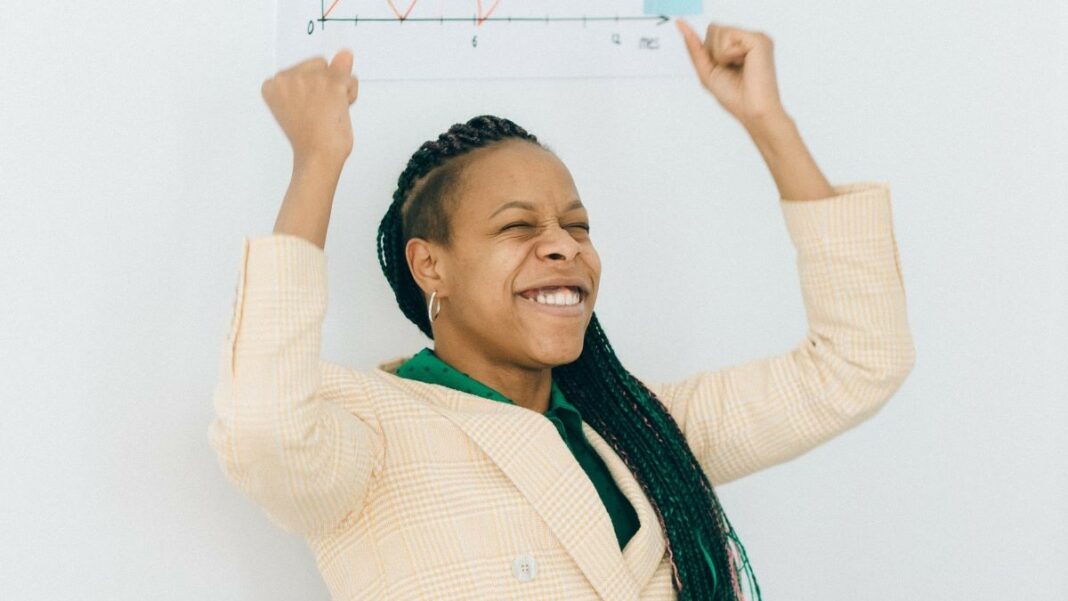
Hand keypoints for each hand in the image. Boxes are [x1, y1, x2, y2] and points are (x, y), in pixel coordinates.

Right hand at [260, 49, 358, 165]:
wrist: (317, 157)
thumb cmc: (309, 138)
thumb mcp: (303, 104)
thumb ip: (318, 76)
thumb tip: (345, 54)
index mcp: (272, 84)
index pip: (301, 70)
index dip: (310, 89)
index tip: (305, 109)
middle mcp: (287, 77)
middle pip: (318, 65)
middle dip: (325, 85)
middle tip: (319, 112)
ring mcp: (309, 79)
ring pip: (335, 69)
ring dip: (339, 89)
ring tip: (328, 112)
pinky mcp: (331, 83)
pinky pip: (350, 78)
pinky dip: (350, 93)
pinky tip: (339, 110)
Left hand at [675, 20, 784, 126]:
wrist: (752, 112)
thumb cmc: (734, 97)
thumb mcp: (706, 70)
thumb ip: (695, 47)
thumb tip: (680, 25)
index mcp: (740, 46)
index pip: (712, 33)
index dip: (709, 53)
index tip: (723, 68)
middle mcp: (748, 39)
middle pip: (713, 29)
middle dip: (714, 53)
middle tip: (731, 70)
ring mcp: (755, 38)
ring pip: (719, 30)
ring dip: (720, 55)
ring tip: (737, 67)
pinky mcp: (759, 39)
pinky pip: (728, 35)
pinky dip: (727, 54)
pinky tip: (742, 63)